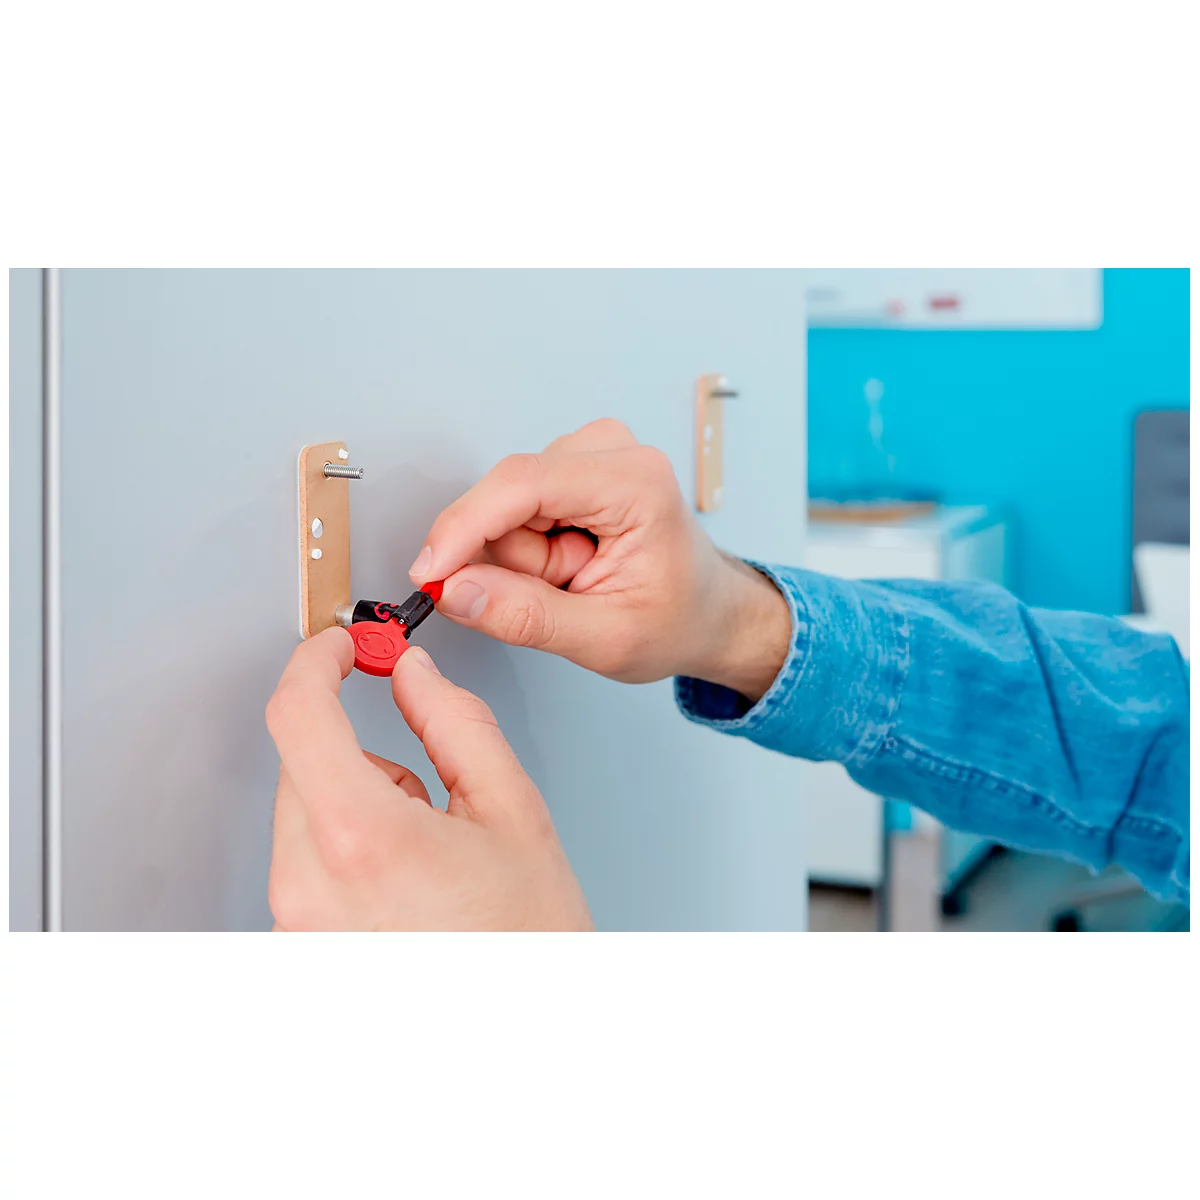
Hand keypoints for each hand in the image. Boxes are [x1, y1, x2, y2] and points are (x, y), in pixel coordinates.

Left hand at [264, 628, 591, 930]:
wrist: (527, 1034)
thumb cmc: (527, 942)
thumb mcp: (511, 811)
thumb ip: (453, 724)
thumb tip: (412, 676)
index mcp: (361, 838)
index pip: (298, 714)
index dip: (316, 663)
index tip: (340, 647)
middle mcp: (310, 884)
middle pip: (301, 764)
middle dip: (357, 750)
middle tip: (425, 786)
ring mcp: (298, 922)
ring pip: (305, 813)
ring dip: (356, 803)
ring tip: (428, 853)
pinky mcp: (301, 944)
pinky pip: (307, 861)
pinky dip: (348, 849)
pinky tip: (406, 882)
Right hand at [409, 419, 790, 701]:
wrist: (709, 613)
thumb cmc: (677, 619)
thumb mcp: (604, 639)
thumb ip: (525, 617)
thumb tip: (454, 591)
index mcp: (635, 483)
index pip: (522, 485)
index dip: (463, 527)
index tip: (428, 571)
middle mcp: (613, 452)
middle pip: (507, 498)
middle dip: (514, 561)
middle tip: (564, 594)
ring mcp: (591, 453)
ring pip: (505, 508)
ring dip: (525, 560)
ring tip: (576, 581)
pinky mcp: (573, 467)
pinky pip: (515, 510)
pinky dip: (531, 549)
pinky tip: (569, 565)